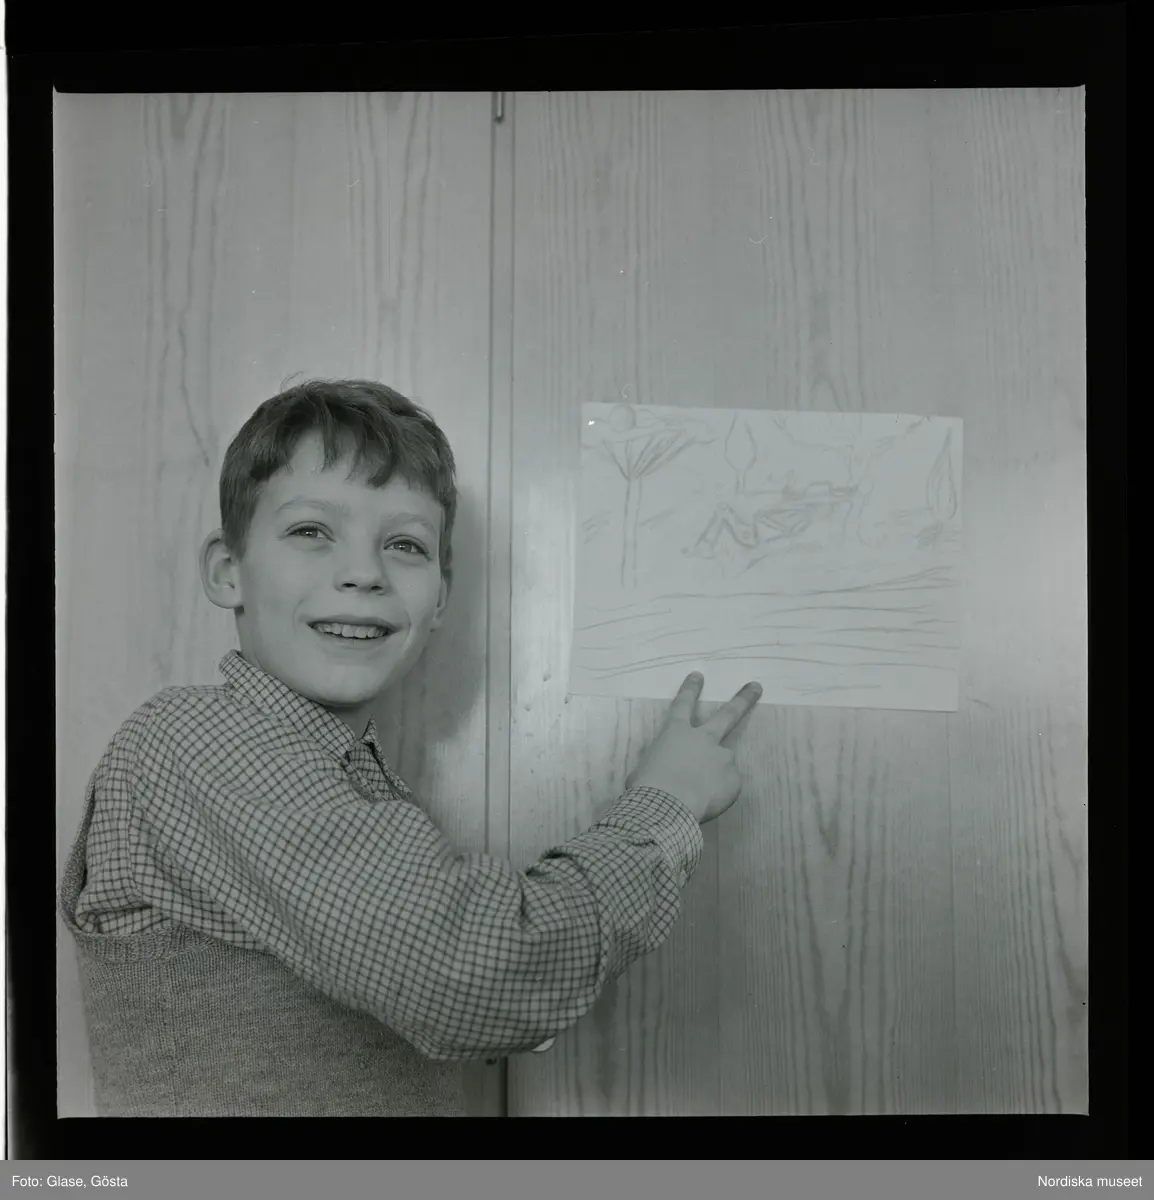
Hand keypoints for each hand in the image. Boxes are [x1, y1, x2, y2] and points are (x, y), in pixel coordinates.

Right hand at [625, 673, 761, 823]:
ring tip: (702, 791)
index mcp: (675, 733)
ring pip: (724, 761)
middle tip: (756, 687)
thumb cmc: (647, 785)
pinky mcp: (734, 779)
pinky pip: (728, 786)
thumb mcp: (645, 768)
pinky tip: (707, 802)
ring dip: (717, 772)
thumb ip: (662, 763)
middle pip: (728, 715)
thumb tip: (666, 771)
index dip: (691, 689)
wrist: (668, 805)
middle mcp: (703, 739)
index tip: (699, 675)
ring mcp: (722, 757)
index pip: (683, 704)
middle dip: (743, 699)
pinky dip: (719, 794)